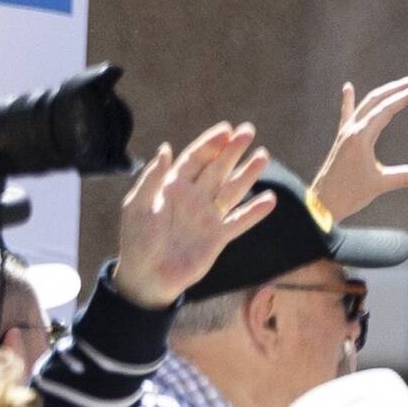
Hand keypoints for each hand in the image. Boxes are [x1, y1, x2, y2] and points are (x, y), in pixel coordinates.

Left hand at [113, 122, 277, 308]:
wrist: (147, 276)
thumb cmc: (137, 240)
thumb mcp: (138, 206)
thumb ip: (153, 178)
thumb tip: (166, 148)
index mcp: (172, 187)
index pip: (194, 159)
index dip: (210, 144)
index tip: (226, 130)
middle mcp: (193, 198)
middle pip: (217, 169)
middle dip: (232, 150)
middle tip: (248, 131)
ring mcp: (207, 217)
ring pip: (232, 190)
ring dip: (247, 174)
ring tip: (263, 156)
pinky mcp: (218, 237)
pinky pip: (240, 221)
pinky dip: (254, 212)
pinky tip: (269, 199)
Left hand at [314, 73, 407, 216]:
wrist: (322, 203)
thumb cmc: (347, 194)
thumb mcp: (380, 185)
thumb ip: (405, 177)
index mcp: (361, 137)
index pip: (386, 109)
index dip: (405, 96)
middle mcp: (352, 129)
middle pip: (376, 99)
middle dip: (397, 87)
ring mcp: (346, 132)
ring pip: (366, 103)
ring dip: (384, 91)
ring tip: (400, 83)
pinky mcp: (343, 138)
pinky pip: (347, 114)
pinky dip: (349, 100)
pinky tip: (348, 87)